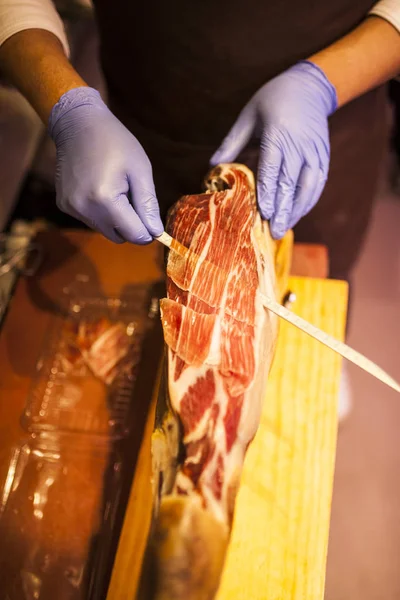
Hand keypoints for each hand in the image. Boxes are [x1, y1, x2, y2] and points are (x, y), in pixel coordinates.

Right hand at [48, 87, 162, 243]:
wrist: (77, 123)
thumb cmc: (115, 142)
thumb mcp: (140, 169)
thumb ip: (148, 204)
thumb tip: (156, 232)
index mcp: (105, 200)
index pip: (134, 234)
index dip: (147, 231)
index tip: (152, 218)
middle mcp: (84, 209)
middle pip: (118, 236)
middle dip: (130, 224)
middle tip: (132, 197)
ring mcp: (71, 208)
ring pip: (105, 230)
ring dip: (115, 219)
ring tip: (115, 189)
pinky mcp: (64, 205)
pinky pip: (90, 220)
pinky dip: (100, 213)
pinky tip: (99, 188)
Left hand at [211, 61, 336, 238]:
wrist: (310, 85)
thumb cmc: (273, 99)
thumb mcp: (248, 116)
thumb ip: (232, 142)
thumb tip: (213, 166)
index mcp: (277, 134)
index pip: (272, 169)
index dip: (269, 193)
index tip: (264, 214)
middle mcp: (299, 145)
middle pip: (291, 183)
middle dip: (283, 210)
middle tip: (275, 232)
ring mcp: (314, 151)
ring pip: (308, 187)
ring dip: (297, 210)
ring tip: (286, 228)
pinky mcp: (323, 156)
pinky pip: (318, 183)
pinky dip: (309, 201)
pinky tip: (299, 214)